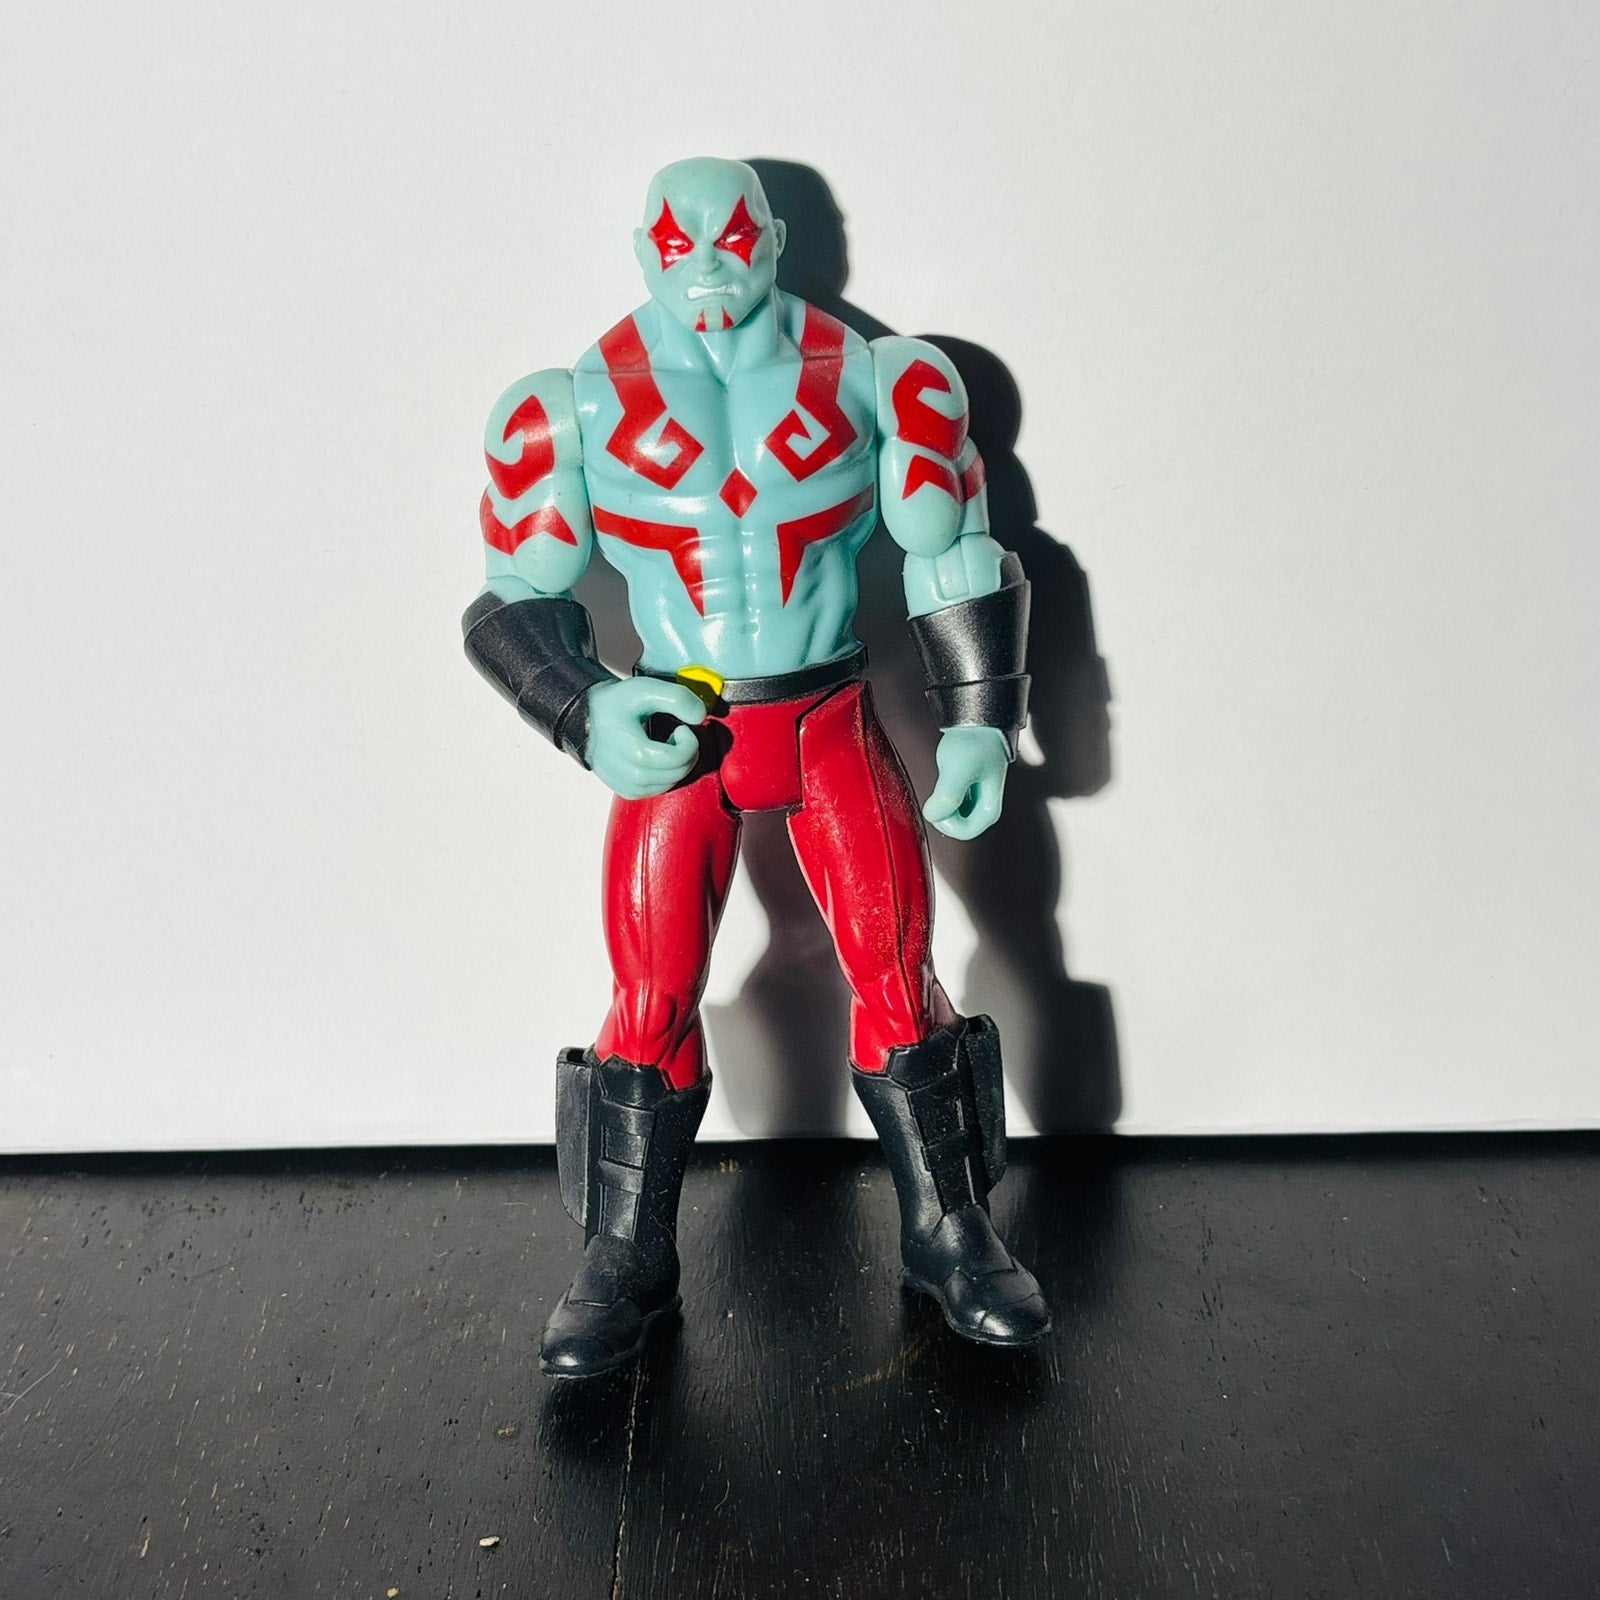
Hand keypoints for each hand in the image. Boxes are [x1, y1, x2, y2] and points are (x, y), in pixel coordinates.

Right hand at [583, 678, 706, 798]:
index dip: (690, 741)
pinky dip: (666, 774)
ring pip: (672, 783)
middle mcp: (631, 777)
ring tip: (663, 744)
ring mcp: (629, 787)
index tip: (681, 728)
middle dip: (686, 752)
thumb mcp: (645, 689)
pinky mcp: (628, 792)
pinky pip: (660, 789)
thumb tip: (700, 716)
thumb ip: (677, 698)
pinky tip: (656, 757)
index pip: (680, 758)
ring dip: (677, 763)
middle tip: (675, 734)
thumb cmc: (613, 705)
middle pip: (679, 772)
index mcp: (635, 753)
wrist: (585, 719)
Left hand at [923, 726, 1010, 839]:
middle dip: (942, 812)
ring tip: (946, 776)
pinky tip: (945, 776)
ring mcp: (976, 800)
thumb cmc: (975, 741)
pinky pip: (949, 803)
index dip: (946, 822)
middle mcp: (985, 807)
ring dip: (941, 801)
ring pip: (951, 815)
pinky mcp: (967, 791)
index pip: (964, 833)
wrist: (977, 722)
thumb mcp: (958, 769)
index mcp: (989, 809)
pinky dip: (941, 794)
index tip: (939, 802)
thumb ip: (947, 796)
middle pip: (957, 826)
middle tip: (940, 787)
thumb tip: (933, 815)